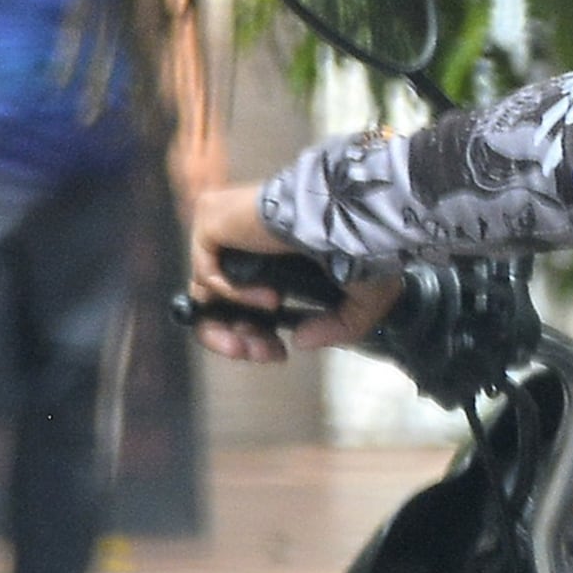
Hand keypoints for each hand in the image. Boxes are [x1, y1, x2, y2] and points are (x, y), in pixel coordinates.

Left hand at [182, 179, 393, 360]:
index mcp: (273, 251)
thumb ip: (335, 328)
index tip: (278, 352)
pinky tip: (272, 299)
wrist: (352, 216)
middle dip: (239, 339)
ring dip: (232, 330)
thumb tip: (300, 341)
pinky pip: (207, 272)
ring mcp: (224, 226)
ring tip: (265, 342)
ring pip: (206, 294)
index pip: (242, 299)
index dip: (257, 333)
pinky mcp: (210, 219)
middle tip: (262, 356)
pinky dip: (236, 294)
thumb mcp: (361, 302)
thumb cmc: (366, 245)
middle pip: (217, 302)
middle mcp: (244, 237)